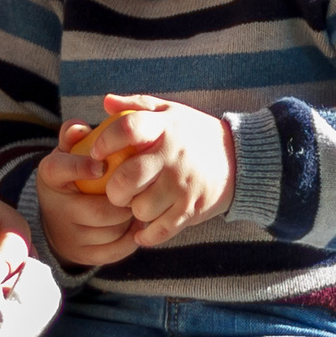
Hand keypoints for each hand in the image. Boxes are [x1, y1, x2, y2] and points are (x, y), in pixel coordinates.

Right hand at [35, 120, 139, 266]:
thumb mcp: (69, 153)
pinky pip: (117, 249)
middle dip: (124, 200)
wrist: (58, 219)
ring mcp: (69, 236)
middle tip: (140, 189)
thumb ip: (74, 136)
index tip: (102, 164)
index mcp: (50, 176)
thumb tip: (80, 127)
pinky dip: (132, 237)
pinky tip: (137, 224)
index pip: (61, 169)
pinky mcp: (83, 256)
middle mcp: (55, 210)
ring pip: (113, 230)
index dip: (82, 167)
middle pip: (98, 209)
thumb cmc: (72, 175)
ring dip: (131, 218)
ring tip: (141, 205)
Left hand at [74, 94, 235, 246]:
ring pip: (141, 208)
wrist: (239, 160)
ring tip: (135, 204)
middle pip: (129, 177)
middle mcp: (173, 156)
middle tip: (115, 190)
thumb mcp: (170, 112)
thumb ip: (136, 106)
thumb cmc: (193, 134)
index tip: (96, 153)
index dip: (105, 142)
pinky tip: (141, 229)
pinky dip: (146, 234)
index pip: (128, 129)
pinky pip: (160, 230)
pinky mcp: (192, 210)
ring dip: (132, 211)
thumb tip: (105, 101)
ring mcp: (183, 186)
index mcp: (165, 128)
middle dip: (114, 189)